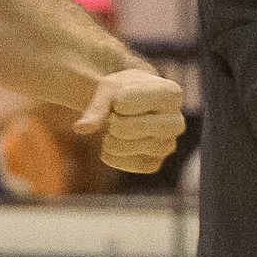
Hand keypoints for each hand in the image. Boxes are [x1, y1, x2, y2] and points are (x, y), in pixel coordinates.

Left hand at [73, 67, 187, 175]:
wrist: (130, 102)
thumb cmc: (121, 91)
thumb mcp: (107, 90)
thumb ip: (95, 108)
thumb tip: (80, 128)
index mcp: (171, 93)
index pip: (127, 103)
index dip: (115, 101)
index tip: (120, 98)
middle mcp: (177, 121)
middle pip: (133, 128)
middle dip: (114, 123)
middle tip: (115, 117)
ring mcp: (168, 145)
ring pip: (130, 148)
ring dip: (111, 140)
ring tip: (113, 130)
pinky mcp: (155, 163)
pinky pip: (129, 166)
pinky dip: (113, 157)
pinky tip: (111, 145)